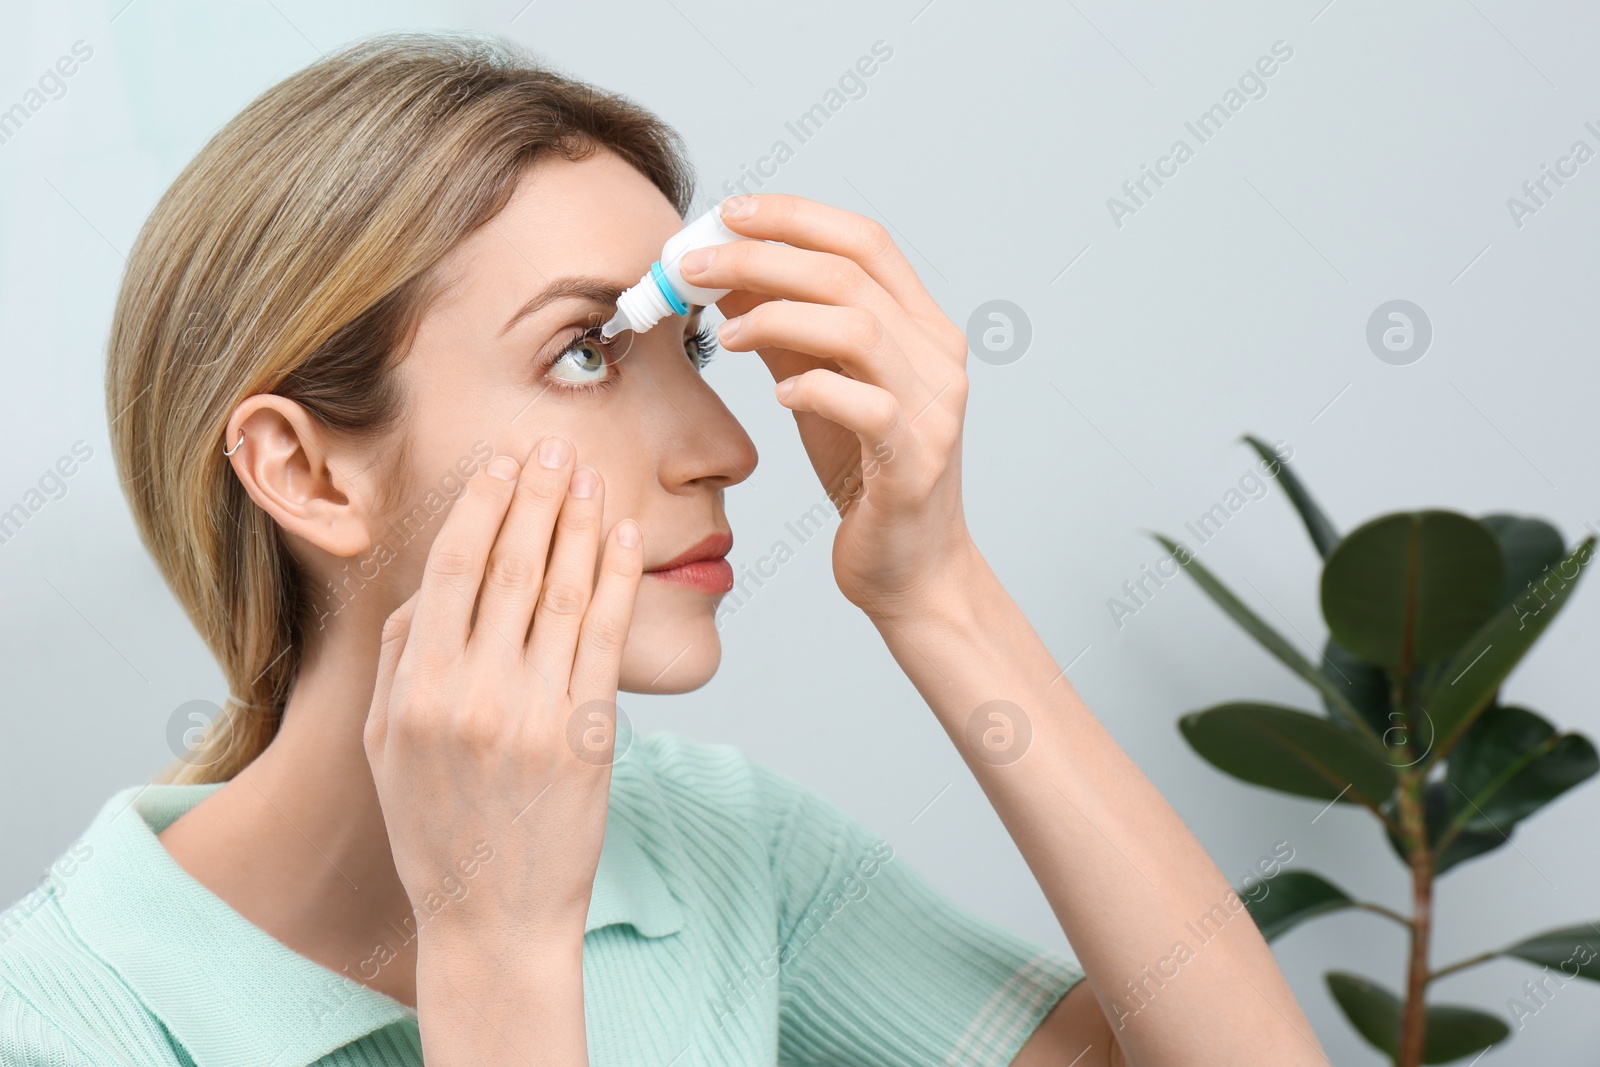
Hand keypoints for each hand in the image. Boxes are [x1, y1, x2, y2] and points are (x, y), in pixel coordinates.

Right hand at [362, 435, 644, 948]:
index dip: (482, 507)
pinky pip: (608, 638)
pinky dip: (619, 578)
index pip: (451, 570)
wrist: (493, 918)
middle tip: (556, 445)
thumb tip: (430, 581)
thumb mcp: (385, 747)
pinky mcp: (589, 736)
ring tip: (593, 476)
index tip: (503, 464)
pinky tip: (625, 538)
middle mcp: (474, 694)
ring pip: (565, 592)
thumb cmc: (435, 828)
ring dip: (581, 523)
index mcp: (417, 691)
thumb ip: (400, 658)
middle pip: (512, 567)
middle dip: (537, 496)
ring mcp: (535, 714)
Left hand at [681, 193, 975, 618]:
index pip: (865, 240)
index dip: (795, 215)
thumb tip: (723, 271)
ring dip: (777, 317)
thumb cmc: (864, 474)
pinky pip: (865, 405)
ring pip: (858, 328)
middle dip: (760, 259)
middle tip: (691, 267)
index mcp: (922, 326)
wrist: (911, 570)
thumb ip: (784, 329)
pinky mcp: (916, 460)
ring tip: (725, 335)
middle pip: (849, 273)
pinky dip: (814, 388)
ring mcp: (935, 406)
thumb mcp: (817, 386)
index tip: (728, 212)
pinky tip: (778, 394)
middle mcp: (938, 355)